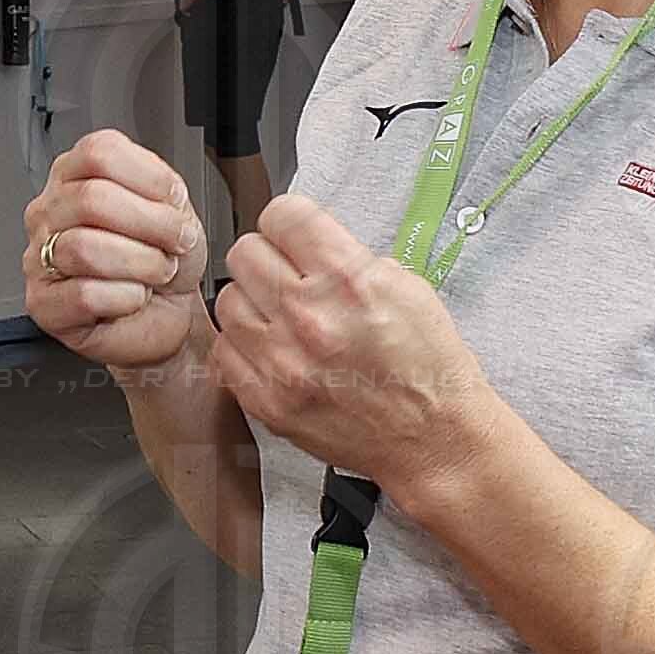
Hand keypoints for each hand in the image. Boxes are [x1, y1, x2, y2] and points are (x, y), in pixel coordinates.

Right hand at [25, 130, 206, 371]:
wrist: (165, 312)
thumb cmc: (162, 260)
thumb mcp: (174, 210)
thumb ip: (162, 188)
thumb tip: (159, 195)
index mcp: (75, 176)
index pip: (98, 154)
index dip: (149, 177)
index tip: (174, 201)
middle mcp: (49, 212)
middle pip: (91, 199)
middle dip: (151, 223)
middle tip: (174, 241)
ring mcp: (38, 258)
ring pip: (84, 248)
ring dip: (140, 263)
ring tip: (155, 271)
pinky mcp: (42, 304)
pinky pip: (83, 295)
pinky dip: (125, 298)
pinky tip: (133, 297)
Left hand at [209, 195, 497, 494]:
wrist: (431, 437)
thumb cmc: (427, 366)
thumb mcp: (408, 288)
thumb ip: (349, 258)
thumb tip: (306, 243)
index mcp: (348, 280)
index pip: (283, 216)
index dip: (288, 221)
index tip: (292, 234)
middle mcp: (309, 316)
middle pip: (245, 252)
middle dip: (267, 258)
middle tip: (286, 275)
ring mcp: (281, 361)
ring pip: (228, 300)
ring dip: (252, 302)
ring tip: (281, 317)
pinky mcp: (265, 399)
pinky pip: (224, 350)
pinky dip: (243, 346)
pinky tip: (272, 350)